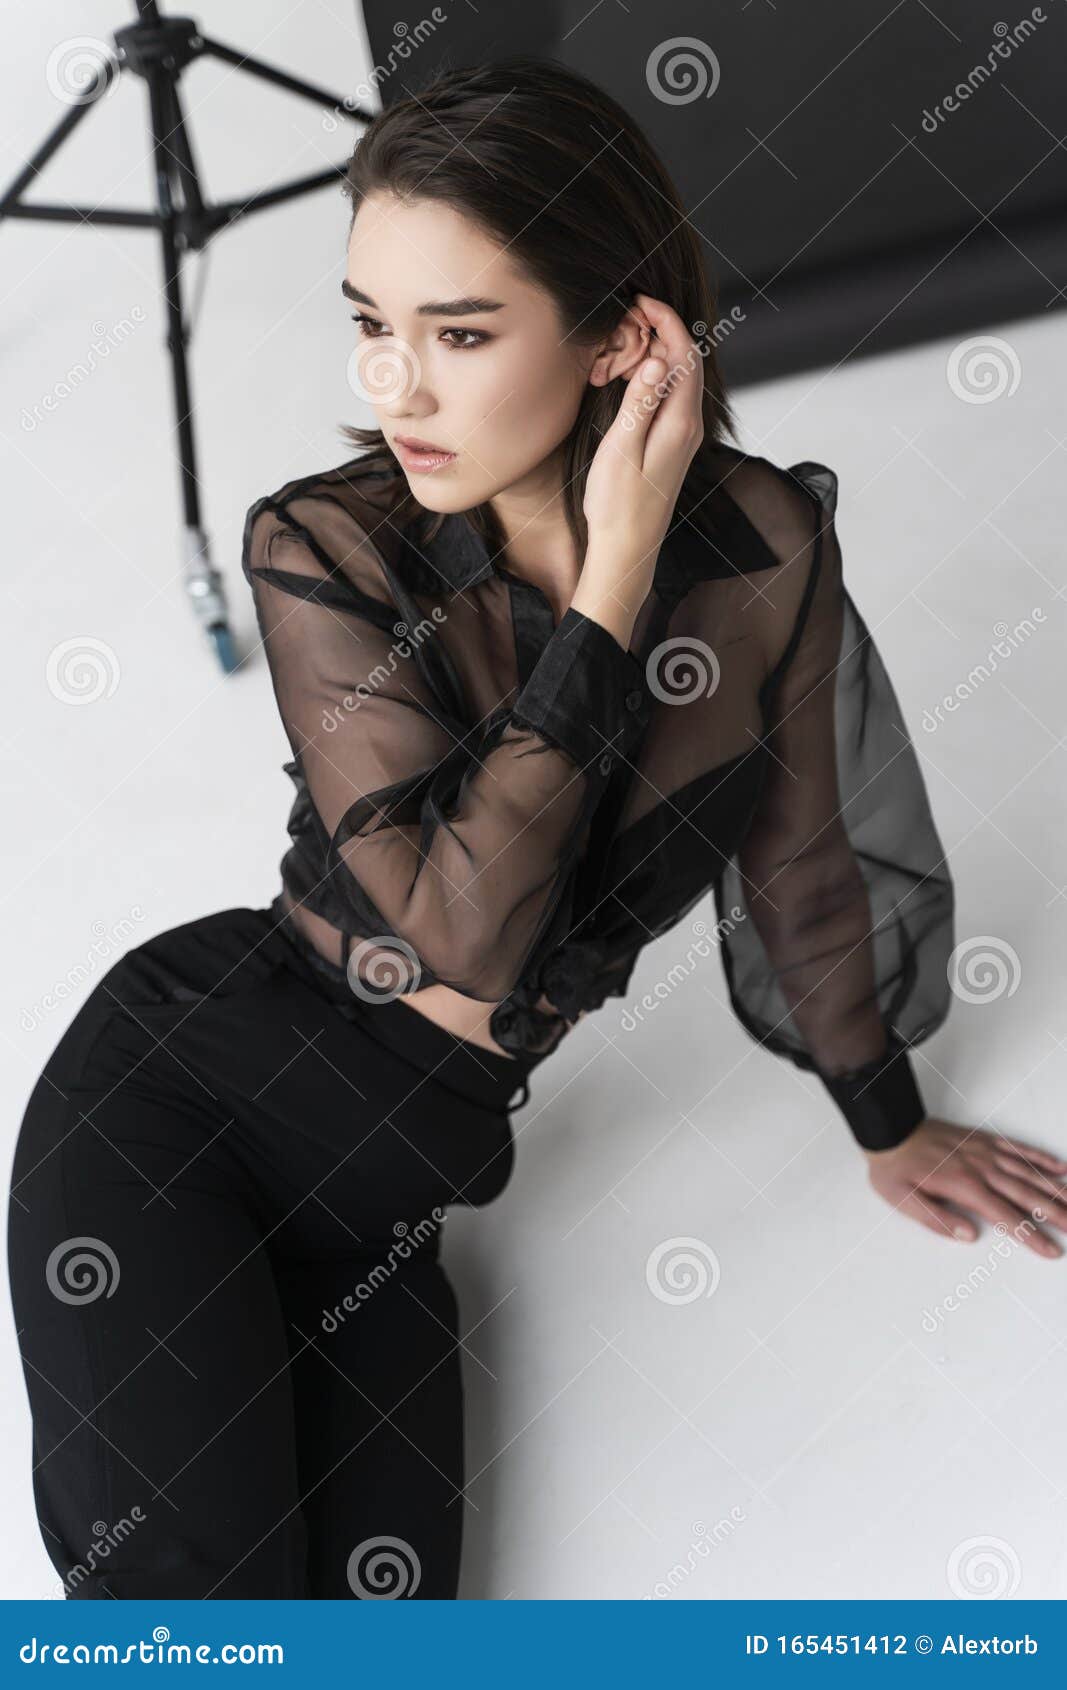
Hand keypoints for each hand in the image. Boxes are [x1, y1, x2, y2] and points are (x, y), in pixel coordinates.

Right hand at [582, 292, 703, 572]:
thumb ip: (640, 402)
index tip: (642, 301)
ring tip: (630, 336)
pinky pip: (673, 396)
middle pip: (688, 361)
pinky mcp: (674, 445)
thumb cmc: (619, 505)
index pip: (685, 355)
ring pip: (681, 378)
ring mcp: (684, 436)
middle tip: (632, 314)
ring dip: (661, 351)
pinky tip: (635, 374)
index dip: (668, 321)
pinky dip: (658, 374)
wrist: (628, 548)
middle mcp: (690, 426)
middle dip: (665, 329)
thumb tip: (656, 360)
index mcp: (680, 422)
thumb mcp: (622, 449)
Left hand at [865, 1116, 1066, 1259]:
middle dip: (1057, 1214)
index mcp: (964, 1186)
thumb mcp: (903, 1199)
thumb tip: (968, 1236)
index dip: (1031, 1236)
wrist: (889, 1128)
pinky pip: (1018, 1148)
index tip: (1052, 1250)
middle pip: (1027, 1195)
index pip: (1006, 1216)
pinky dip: (1040, 1158)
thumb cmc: (894, 1167)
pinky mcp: (984, 1140)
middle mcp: (981, 1167)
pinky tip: (1060, 1168)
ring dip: (1056, 1189)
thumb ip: (936, 1219)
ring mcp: (985, 1151)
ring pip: (1029, 1172)